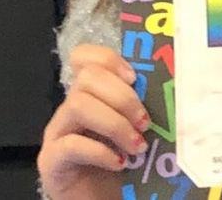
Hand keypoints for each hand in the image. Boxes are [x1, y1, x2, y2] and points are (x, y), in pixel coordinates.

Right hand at [37, 45, 149, 199]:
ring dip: (115, 124)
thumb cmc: (121, 162)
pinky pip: (70, 145)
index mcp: (90, 95)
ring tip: (137, 146)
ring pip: (77, 105)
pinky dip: (101, 152)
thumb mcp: (133, 129)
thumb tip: (172, 92)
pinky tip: (119, 163)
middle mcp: (69, 109)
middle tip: (145, 122)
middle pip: (87, 77)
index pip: (84, 57)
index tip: (134, 78)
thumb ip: (141, 108)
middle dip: (122, 97)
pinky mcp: (50, 161)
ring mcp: (56, 133)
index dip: (109, 59)